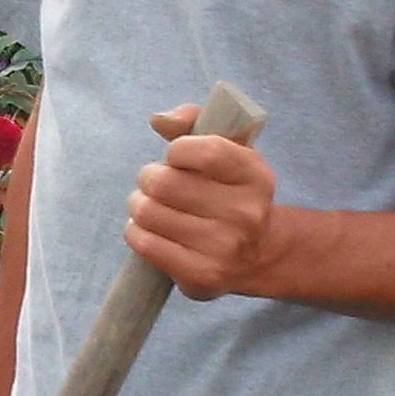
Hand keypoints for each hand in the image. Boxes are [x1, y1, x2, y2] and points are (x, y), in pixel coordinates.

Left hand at [126, 102, 281, 301]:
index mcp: (254, 176)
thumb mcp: (227, 151)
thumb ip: (192, 123)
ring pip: (147, 213)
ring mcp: (224, 248)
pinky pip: (145, 243)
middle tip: (155, 183)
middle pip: (164, 183)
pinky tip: (149, 229)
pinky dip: (136, 231)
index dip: (177, 150)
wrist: (259, 254)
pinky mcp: (201, 276)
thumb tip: (158, 119)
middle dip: (149, 178)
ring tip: (151, 206)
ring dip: (138, 205)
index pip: (204, 151)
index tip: (176, 157)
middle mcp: (245, 213)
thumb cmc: (230, 192)